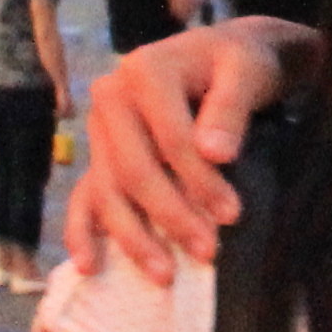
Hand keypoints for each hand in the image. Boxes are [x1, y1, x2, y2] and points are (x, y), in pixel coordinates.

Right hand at [60, 18, 312, 278]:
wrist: (228, 56)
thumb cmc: (241, 64)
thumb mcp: (248, 72)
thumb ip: (231, 108)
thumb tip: (215, 153)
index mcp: (145, 71)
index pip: (170, 138)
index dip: (200, 180)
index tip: (233, 215)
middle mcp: (112, 97)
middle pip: (134, 169)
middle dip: (170, 215)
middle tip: (207, 252)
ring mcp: (101, 128)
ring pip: (108, 189)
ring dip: (133, 236)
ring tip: (165, 275)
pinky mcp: (102, 153)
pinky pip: (85, 194)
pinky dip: (83, 230)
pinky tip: (89, 266)